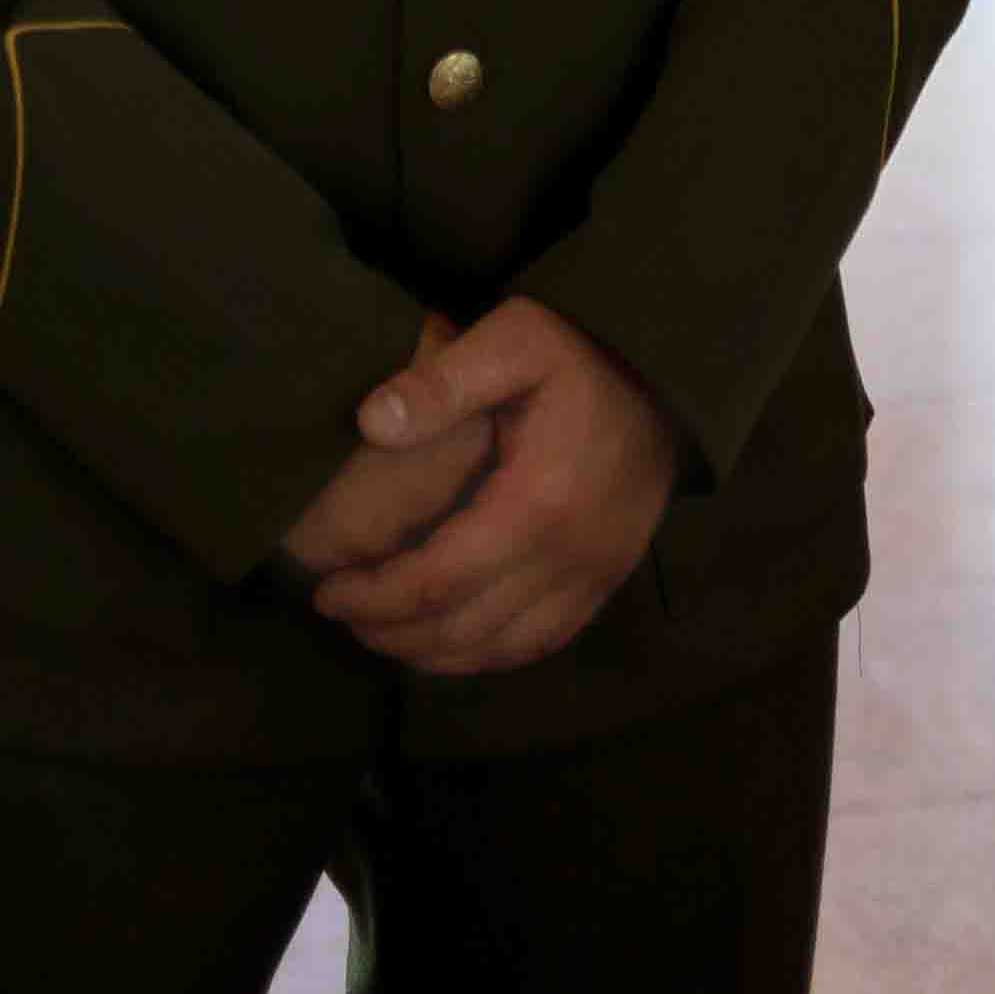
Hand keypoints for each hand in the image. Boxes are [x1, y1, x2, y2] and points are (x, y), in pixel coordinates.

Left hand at [311, 299, 681, 678]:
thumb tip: (370, 420)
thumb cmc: (580, 353)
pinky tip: (450, 643)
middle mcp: (568, 556)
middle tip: (339, 613)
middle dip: (390, 631)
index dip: (377, 596)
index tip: (326, 590)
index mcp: (537, 502)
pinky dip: (487, 654)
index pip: (439, 579)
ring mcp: (593, 576)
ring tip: (379, 633)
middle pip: (463, 627)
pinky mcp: (606, 581)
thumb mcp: (512, 339)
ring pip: (500, 647)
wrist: (668, 373)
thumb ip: (441, 381)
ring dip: (432, 654)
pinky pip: (540, 642)